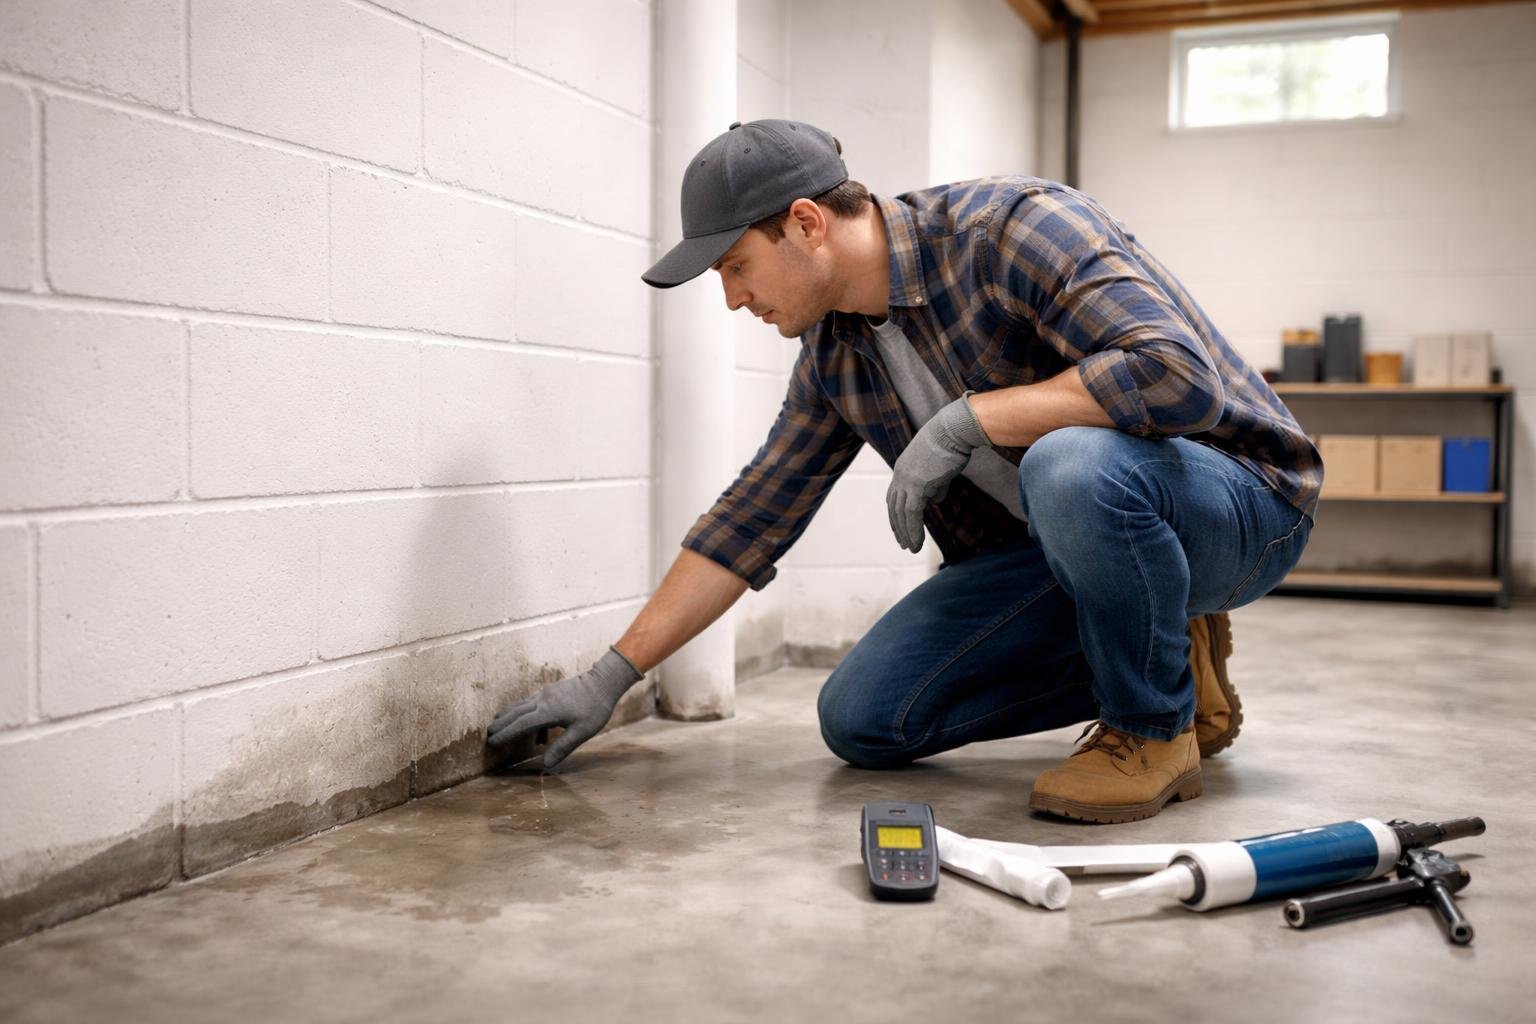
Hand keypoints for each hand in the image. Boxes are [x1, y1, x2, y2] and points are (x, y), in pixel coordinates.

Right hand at [486, 647, 642, 767]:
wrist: (604, 681)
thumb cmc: (595, 708)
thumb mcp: (582, 732)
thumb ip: (563, 747)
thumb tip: (546, 764)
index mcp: (548, 712)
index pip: (521, 724)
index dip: (505, 734)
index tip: (492, 741)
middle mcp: (542, 700)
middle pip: (515, 712)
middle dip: (501, 724)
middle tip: (488, 734)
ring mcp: (546, 694)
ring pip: (521, 705)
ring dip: (509, 715)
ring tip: (498, 725)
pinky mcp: (551, 691)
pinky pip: (531, 703)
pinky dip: (525, 713)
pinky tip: (535, 730)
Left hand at [885, 393, 989, 552]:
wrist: (954, 429)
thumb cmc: (952, 443)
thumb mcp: (940, 467)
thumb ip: (935, 484)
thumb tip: (935, 500)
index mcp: (902, 468)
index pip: (893, 496)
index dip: (895, 514)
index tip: (899, 528)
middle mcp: (899, 474)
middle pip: (893, 507)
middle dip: (898, 527)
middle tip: (904, 544)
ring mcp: (906, 479)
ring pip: (901, 514)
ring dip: (906, 534)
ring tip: (912, 548)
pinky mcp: (917, 485)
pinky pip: (912, 514)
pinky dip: (914, 531)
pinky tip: (918, 543)